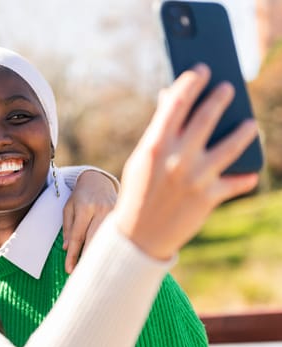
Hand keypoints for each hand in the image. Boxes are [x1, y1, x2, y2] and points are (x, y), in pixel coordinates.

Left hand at [63, 170, 117, 272]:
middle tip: (81, 276)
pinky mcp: (121, 216)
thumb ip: (68, 227)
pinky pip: (115, 235)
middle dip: (87, 259)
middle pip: (94, 240)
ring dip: (99, 256)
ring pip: (106, 240)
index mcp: (85, 208)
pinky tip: (106, 259)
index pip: (77, 236)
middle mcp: (101, 210)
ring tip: (94, 272)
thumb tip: (66, 248)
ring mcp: (114, 213)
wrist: (98, 180)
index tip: (69, 270)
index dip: (73, 255)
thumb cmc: (80, 196)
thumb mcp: (68, 207)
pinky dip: (109, 248)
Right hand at [112, 63, 258, 259]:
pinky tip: (249, 173)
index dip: (191, 81)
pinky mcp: (209, 198)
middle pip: (207, 118)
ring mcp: (195, 178)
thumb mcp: (141, 159)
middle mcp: (177, 158)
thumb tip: (172, 99)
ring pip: (231, 146)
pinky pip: (235, 183)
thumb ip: (159, 131)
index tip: (201, 70)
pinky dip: (244, 177)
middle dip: (221, 97)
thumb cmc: (138, 191)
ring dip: (244, 131)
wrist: (138, 235)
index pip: (177, 103)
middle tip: (229, 88)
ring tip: (250, 123)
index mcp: (155, 145)